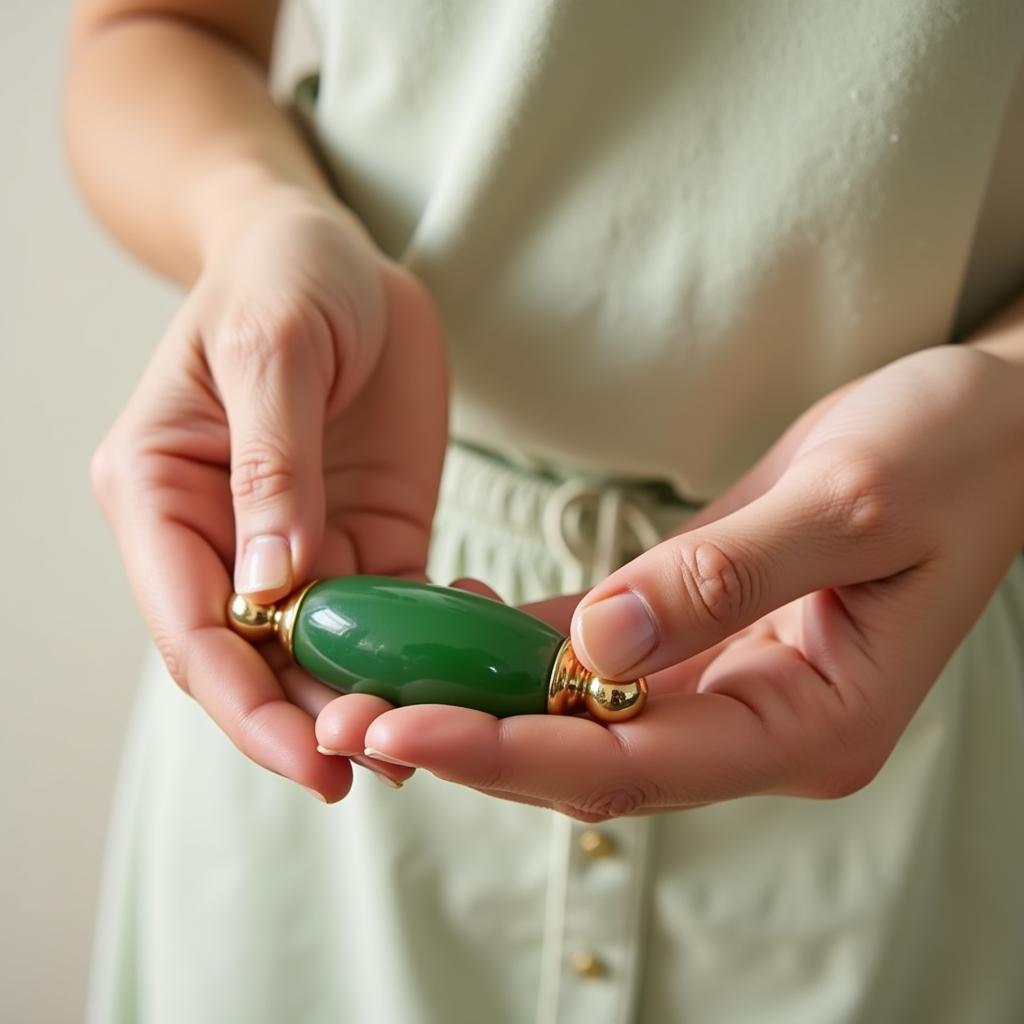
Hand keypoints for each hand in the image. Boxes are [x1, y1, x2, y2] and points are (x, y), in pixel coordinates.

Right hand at [93, 190, 446, 799]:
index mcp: (162, 494)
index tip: (308, 754)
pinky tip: (470, 666)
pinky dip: (427, 647)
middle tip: (378, 766)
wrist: (336, 253)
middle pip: (256, 659)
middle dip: (309, 719)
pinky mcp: (369, 536)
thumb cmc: (282, 277)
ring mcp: (301, 545)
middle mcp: (223, 537)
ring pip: (328, 651)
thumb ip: (271, 465)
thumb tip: (271, 587)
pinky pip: (396, 611)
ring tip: (432, 740)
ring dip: (372, 698)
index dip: (243, 701)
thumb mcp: (272, 349)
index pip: (191, 626)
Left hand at [346, 345, 1023, 817]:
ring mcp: (729, 682)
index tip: (410, 731)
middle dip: (474, 740)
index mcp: (814, 720)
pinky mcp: (701, 629)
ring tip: (371, 679)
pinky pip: (597, 652)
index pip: (638, 763)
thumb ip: (722, 578)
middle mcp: (760, 722)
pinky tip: (449, 618)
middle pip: (593, 757)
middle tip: (351, 720)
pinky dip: (522, 645)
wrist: (988, 425)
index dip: (517, 752)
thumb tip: (596, 644)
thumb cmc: (949, 456)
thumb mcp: (850, 503)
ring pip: (584, 712)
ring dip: (482, 698)